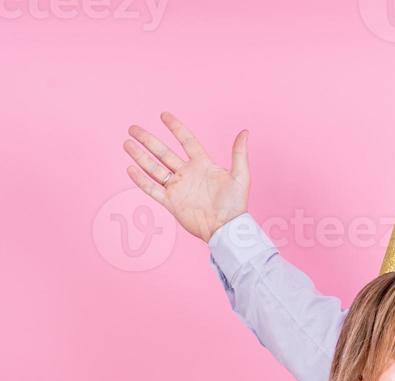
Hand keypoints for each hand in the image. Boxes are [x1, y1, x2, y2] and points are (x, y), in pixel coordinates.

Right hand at [124, 111, 248, 241]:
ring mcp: (178, 187)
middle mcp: (187, 173)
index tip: (163, 115)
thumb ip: (239, 153)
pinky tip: (130, 168)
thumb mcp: (240, 176)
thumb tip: (245, 132)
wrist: (227, 229)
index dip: (175, 128)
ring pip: (154, 168)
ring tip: (127, 143)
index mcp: (202, 164)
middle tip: (133, 128)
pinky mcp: (171, 202)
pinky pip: (152, 189)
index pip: (186, 141)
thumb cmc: (236, 205)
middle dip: (148, 140)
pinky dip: (141, 180)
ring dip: (140, 156)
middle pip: (163, 152)